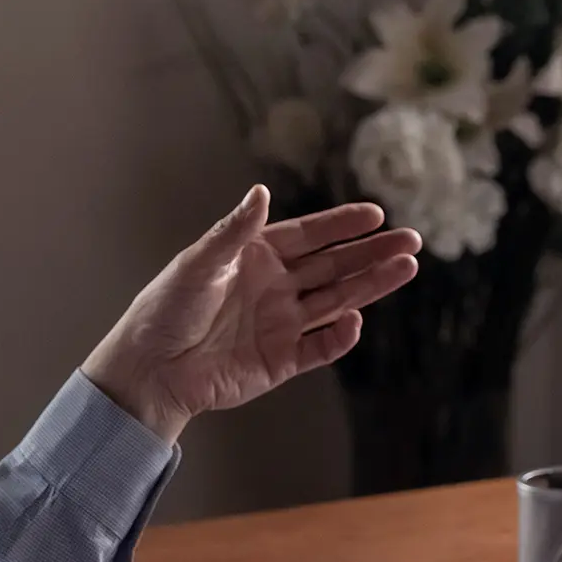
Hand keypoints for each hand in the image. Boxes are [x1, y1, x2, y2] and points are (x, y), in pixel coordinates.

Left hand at [82, 185, 419, 442]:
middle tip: (411, 241)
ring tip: (405, 270)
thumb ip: (235, 233)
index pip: (310, 237)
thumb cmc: (165, 310)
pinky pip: (320, 347)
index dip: (343, 226)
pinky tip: (357, 321)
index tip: (376, 215)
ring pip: (337, 302)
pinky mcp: (282, 361)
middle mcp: (276, 287)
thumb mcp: (198, 263)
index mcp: (256, 257)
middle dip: (372, 254)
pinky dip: (340, 337)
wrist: (150, 369)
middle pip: (334, 267)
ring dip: (370, 287)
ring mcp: (282, 324)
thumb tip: (262, 193)